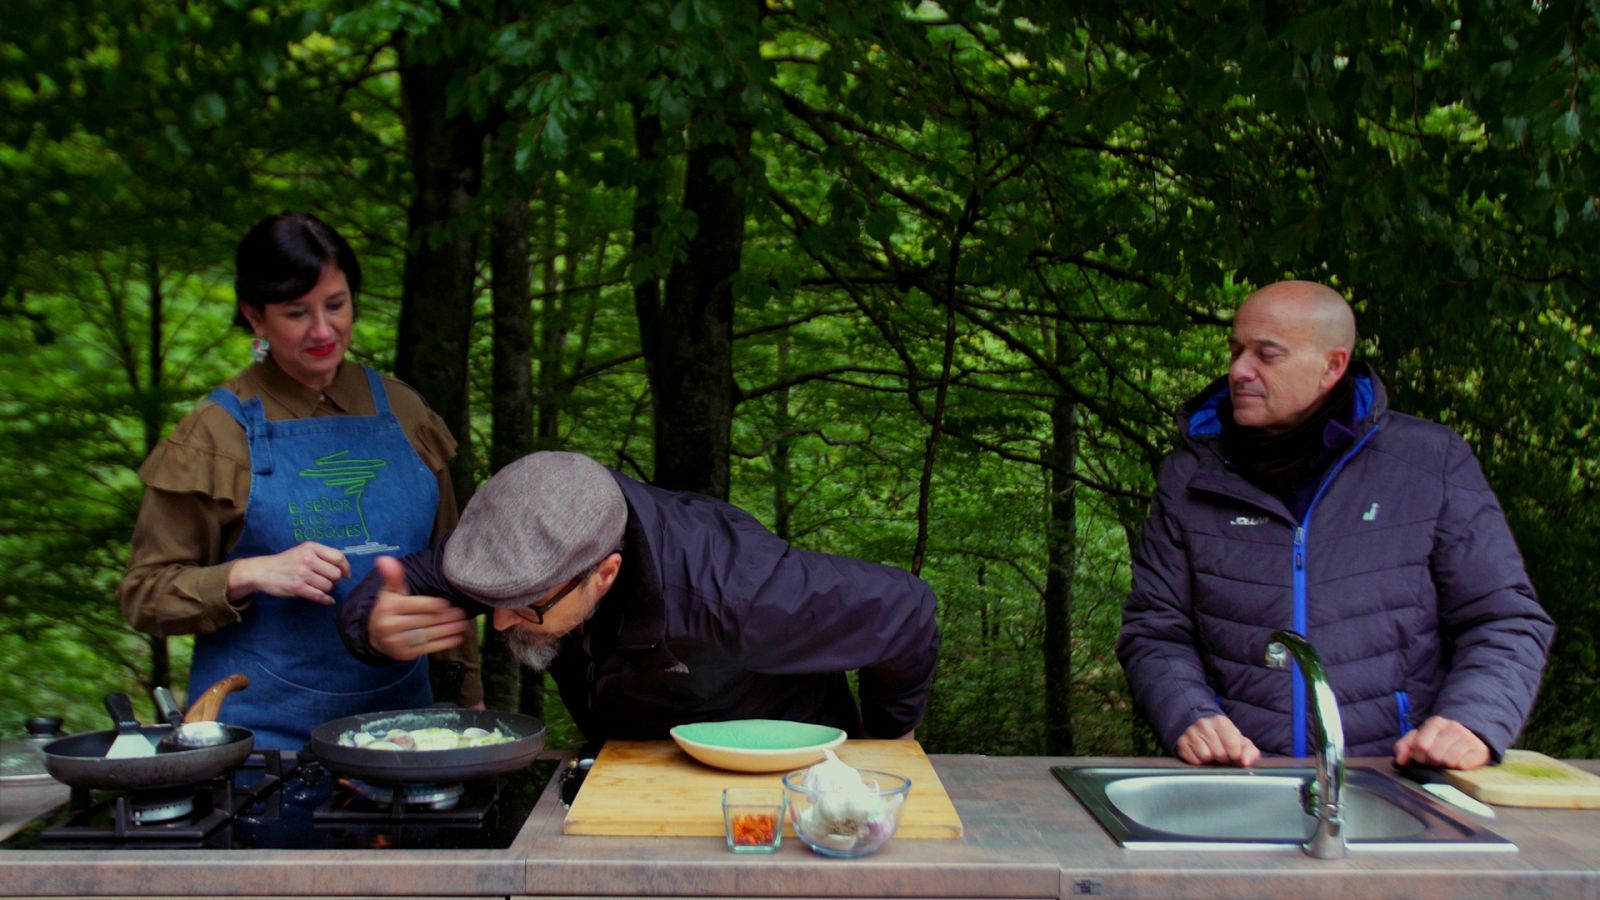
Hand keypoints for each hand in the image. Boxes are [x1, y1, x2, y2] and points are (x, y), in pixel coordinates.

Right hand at [228, 541, 350, 604]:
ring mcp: (302, 573)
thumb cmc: (286, 561)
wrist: (263, 571)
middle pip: (335, 574)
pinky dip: (326, 600)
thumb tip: (343, 568)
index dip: (346, 567)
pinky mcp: (297, 587)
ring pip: (328, 586)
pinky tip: (327, 600)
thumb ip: (322, 555)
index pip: (338, 557)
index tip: (346, 574)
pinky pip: (319, 596)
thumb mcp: (303, 551)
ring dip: (327, 589)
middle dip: (335, 580)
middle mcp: (308, 559)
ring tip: (320, 587)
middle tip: (328, 581)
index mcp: (311, 547)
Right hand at [367, 556, 470, 660]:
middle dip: (445, 617)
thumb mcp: (390, 591)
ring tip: (463, 624)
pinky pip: (427, 648)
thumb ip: (393, 576)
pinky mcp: (405, 654)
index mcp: (389, 608)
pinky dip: (444, 644)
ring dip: (448, 630)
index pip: (416, 605)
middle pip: (424, 620)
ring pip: (427, 635)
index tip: (447, 603)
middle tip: (461, 613)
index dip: (433, 604)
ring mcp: (397, 642)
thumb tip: (384, 559)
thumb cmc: (389, 608)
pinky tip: (457, 638)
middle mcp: (391, 626)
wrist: (375, 635)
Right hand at [1176, 714, 1260, 766]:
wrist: (1202, 732)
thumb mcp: (1241, 743)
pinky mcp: (1181, 742)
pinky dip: (1198, 761)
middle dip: (1222, 758)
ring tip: (1210, 753)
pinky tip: (1200, 754)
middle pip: (1219, 753)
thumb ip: (1250, 752)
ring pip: (1205, 757)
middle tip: (1220, 753)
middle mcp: (1204, 724)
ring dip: (1209, 760)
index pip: (1233, 747)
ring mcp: (1190, 732)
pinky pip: (1193, 761)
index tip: (1232, 752)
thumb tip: (1245, 762)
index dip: (1234, 754)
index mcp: (1221, 721)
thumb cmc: (1226, 739)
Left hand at [1394, 716, 1490, 769]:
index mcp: (1435, 723)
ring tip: (1448, 761)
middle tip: (1436, 760)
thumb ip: (1403, 746)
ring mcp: (1468, 737)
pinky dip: (1460, 767)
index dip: (1419, 756)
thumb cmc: (1439, 740)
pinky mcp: (1480, 750)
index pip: (1420, 745)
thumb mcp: (1419, 738)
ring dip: (1447, 765)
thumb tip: (1400, 761)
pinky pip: (1465, 765)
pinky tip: (1460, 762)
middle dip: (1433, 762)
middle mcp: (1453, 727)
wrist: (1471, 735)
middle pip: (1435, 755)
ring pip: (1450, 761)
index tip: (1423, 758)